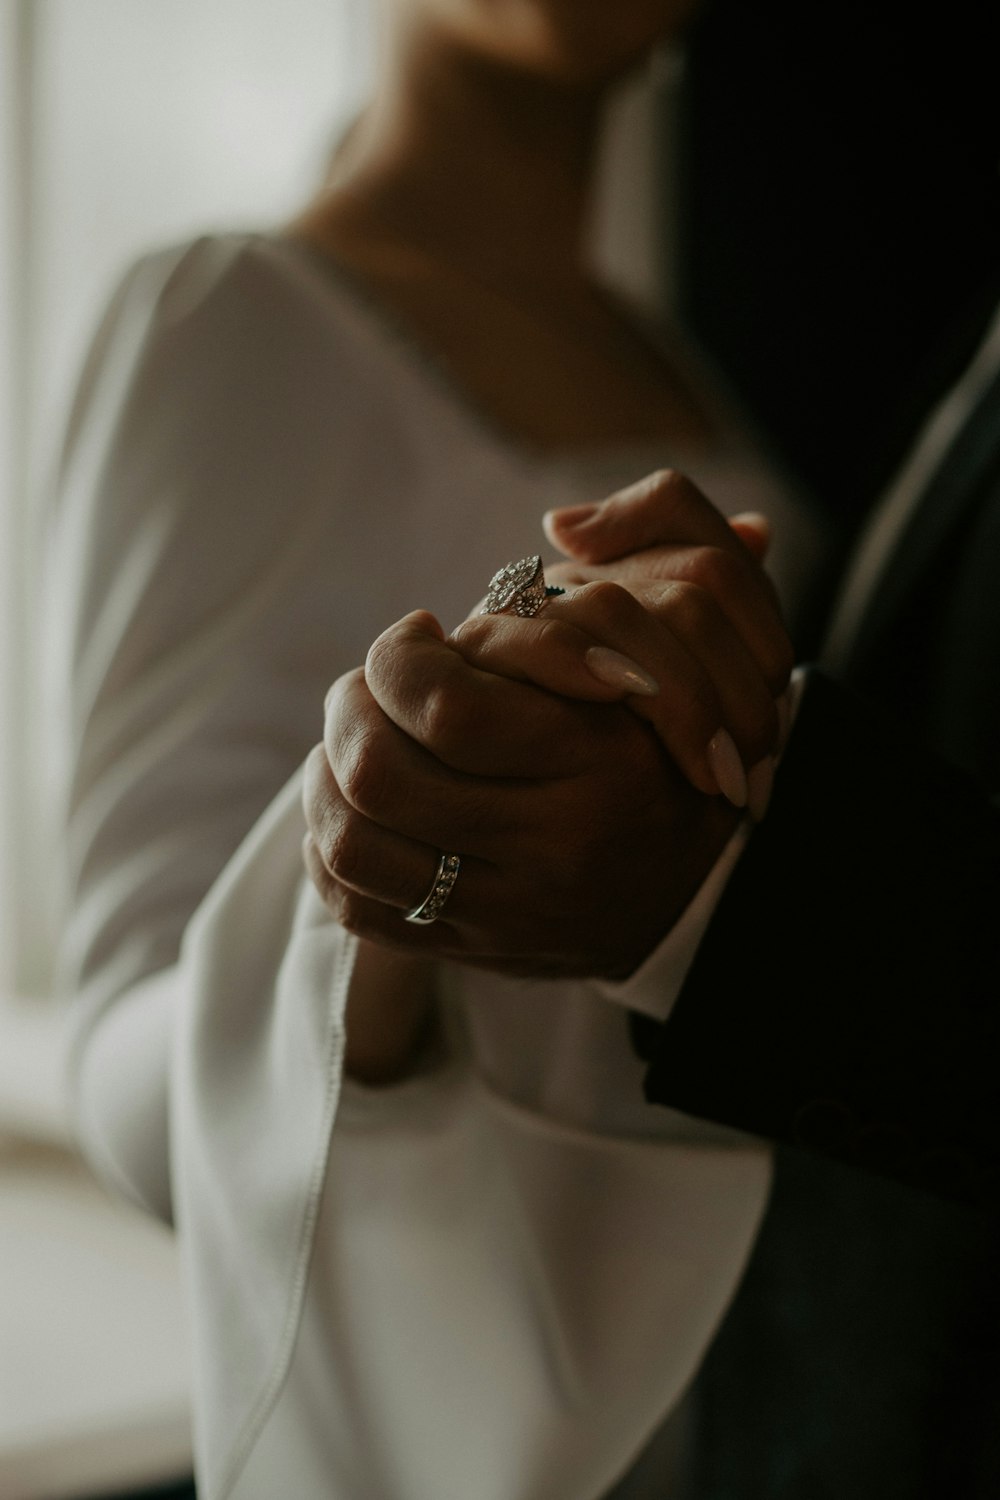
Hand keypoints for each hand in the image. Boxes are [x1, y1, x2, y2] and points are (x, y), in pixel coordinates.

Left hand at [304, 608, 738, 984]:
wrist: (694, 895)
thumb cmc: (652, 764)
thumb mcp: (632, 683)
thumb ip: (541, 644)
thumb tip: (431, 637)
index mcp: (602, 767)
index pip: (447, 708)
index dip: (401, 657)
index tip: (415, 634)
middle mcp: (552, 849)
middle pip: (381, 777)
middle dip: (351, 710)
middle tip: (369, 686)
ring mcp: (508, 914)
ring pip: (353, 847)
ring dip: (325, 779)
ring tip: (347, 743)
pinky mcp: (474, 952)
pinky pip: (360, 912)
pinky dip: (329, 851)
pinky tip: (350, 809)